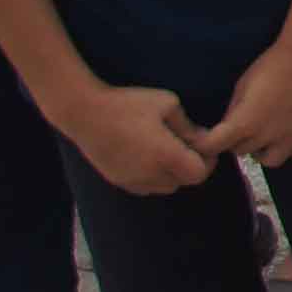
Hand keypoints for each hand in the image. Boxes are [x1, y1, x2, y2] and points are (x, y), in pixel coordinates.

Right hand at [58, 80, 214, 192]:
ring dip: (171, 174)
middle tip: (187, 146)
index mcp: (166, 156)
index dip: (207, 161)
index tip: (203, 145)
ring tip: (167, 150)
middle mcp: (149, 174)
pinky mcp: (116, 181)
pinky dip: (153, 177)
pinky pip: (144, 187)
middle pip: (182, 182)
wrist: (85, 112)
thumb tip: (202, 138)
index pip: (199, 174)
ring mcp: (131, 180)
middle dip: (190, 167)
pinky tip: (147, 156)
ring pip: (163, 187)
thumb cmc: (129, 104)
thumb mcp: (168, 104)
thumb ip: (188, 125)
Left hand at [199, 35, 291, 167]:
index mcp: (244, 123)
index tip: (206, 137)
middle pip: (240, 151)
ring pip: (270, 160)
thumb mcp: (242, 85)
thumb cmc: (271, 64)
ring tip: (266, 135)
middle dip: (236, 140)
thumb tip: (229, 127)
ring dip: (263, 150)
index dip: (204, 144)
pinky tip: (291, 135)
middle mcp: (267, 135)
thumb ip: (233, 112)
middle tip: (241, 125)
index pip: (212, 147)